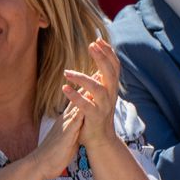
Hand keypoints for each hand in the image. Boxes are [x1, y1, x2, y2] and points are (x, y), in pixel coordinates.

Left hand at [61, 38, 122, 154]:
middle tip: (91, 45)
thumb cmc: (96, 114)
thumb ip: (100, 80)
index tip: (98, 39)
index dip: (108, 52)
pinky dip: (75, 96)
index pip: (114, 66)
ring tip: (66, 72)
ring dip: (82, 78)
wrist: (100, 140)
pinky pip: (86, 106)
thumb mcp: (100, 95)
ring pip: (98, 89)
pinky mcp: (95, 118)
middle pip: (111, 73)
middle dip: (102, 58)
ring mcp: (104, 107)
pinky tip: (64, 88)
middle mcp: (111, 95)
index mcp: (111, 88)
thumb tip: (98, 62)